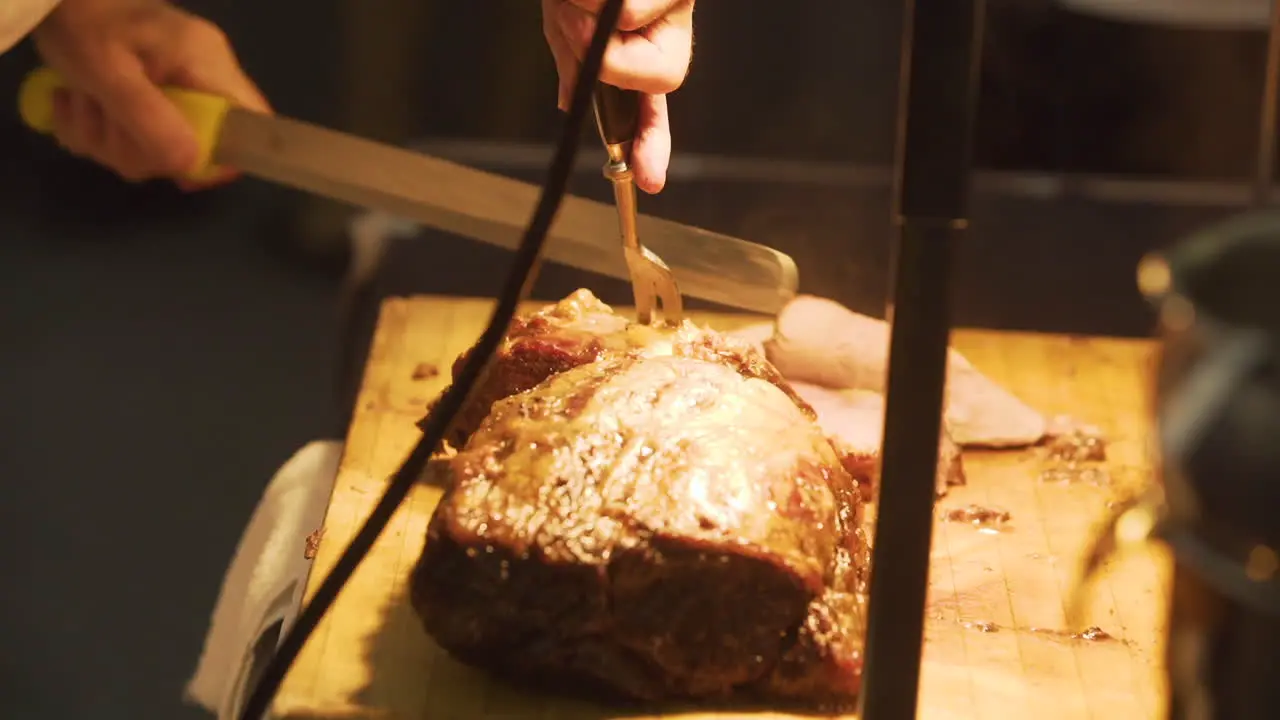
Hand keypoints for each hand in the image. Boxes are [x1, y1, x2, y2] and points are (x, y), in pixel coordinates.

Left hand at [32, 0, 269, 189]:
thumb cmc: (82, 22)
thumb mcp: (107, 72)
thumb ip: (149, 118)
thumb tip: (189, 167)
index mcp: (207, 64)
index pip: (250, 124)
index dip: (224, 158)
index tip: (178, 172)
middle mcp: (202, 78)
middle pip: (194, 146)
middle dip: (136, 148)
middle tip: (100, 120)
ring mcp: (176, 88)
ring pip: (153, 147)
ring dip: (104, 138)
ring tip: (77, 100)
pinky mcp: (149, 95)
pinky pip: (131, 135)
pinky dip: (95, 130)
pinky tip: (75, 102)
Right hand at [542, 0, 693, 193]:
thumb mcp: (567, 22)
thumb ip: (574, 63)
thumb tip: (570, 103)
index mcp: (648, 45)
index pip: (652, 103)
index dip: (651, 141)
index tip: (647, 179)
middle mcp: (669, 24)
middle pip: (656, 77)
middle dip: (605, 60)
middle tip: (570, 29)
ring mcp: (676, 2)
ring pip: (634, 27)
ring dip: (584, 12)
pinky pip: (631, 5)